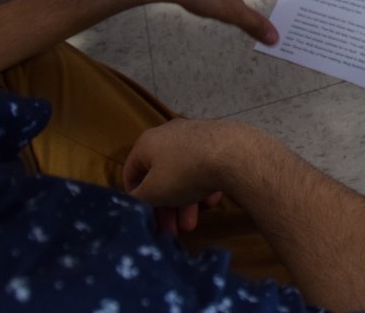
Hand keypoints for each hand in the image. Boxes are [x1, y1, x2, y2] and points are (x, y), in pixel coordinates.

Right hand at [124, 119, 268, 218]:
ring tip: (192, 225)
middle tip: (172, 231)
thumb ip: (139, 199)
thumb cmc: (184, 172)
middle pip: (161, 177)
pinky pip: (204, 167)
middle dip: (166, 208)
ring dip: (185, 203)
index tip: (146, 217)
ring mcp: (195, 136)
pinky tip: (211, 201)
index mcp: (147, 142)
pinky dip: (204, 186)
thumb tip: (135, 200)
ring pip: (183, 175)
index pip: (131, 172)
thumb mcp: (153, 192)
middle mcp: (169, 134)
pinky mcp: (218, 141)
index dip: (136, 198)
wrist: (233, 153)